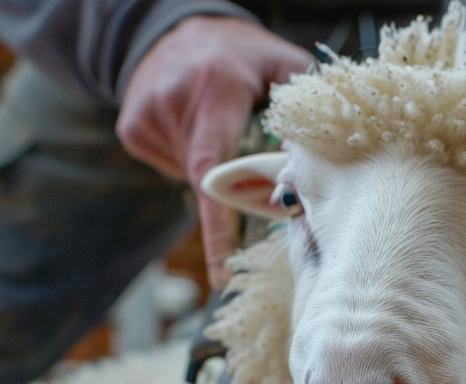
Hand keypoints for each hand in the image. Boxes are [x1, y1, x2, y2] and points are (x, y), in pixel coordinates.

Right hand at [117, 16, 312, 288]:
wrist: (170, 28)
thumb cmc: (236, 51)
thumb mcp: (276, 61)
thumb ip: (304, 99)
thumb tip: (332, 144)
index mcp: (214, 92)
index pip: (215, 169)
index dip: (219, 226)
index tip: (221, 273)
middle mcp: (173, 107)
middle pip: (209, 178)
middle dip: (235, 184)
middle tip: (252, 170)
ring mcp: (147, 122)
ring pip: (189, 174)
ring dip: (211, 166)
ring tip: (217, 123)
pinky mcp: (132, 132)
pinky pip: (169, 163)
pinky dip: (188, 155)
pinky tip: (193, 124)